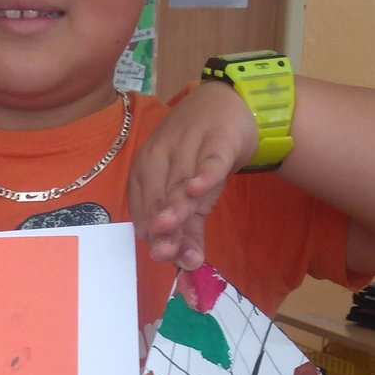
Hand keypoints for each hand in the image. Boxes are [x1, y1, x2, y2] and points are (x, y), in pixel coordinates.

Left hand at [128, 82, 258, 269]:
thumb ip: (188, 231)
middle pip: (160, 197)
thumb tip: (188, 269)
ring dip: (179, 211)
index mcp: (145, 170)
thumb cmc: (201, 156)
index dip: (152, 232)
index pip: (144, 206)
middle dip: (163, 229)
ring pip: (180, 181)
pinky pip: (208, 159)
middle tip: (165, 255)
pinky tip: (197, 191)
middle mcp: (160, 154)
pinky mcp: (218, 138)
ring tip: (180, 243)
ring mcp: (188, 144)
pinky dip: (203, 175)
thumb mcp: (192, 196)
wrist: (230, 105)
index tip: (162, 258)